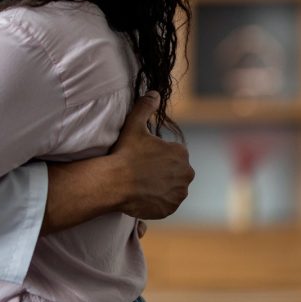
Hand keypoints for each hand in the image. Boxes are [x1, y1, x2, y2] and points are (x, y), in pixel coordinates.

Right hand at [110, 92, 193, 220]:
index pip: (172, 154)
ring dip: (161, 186)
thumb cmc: (124, 153)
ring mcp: (179, 193)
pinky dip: (158, 200)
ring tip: (141, 184)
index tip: (142, 157)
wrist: (114, 183)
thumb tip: (154, 92)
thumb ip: (145, 106)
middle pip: (175, 171)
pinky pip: (166, 203)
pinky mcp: (170, 208)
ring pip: (172, 187)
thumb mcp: (133, 125)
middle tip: (141, 171)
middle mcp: (186, 174)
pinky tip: (143, 195)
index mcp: (180, 153)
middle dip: (162, 171)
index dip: (156, 155)